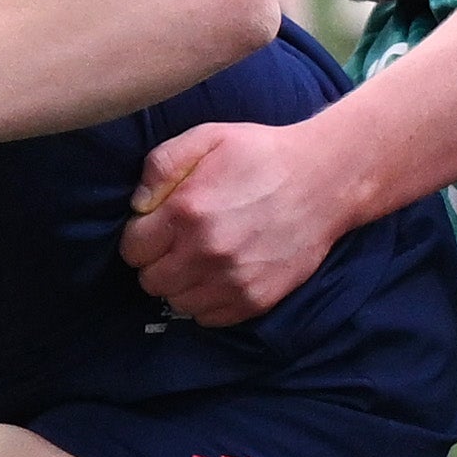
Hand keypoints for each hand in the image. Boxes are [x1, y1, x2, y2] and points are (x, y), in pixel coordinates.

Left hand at [117, 116, 370, 326]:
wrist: (324, 181)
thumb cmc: (261, 154)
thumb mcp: (206, 137)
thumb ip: (160, 165)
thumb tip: (137, 206)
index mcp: (187, 212)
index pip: (132, 249)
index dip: (140, 237)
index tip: (155, 227)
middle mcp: (206, 253)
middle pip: (150, 281)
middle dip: (155, 262)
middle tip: (175, 244)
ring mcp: (233, 281)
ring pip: (178, 302)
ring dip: (180, 284)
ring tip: (197, 261)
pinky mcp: (257, 299)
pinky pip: (209, 318)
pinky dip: (206, 302)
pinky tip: (218, 276)